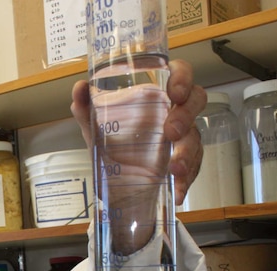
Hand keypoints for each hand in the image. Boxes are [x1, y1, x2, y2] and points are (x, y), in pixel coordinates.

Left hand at [71, 59, 206, 204]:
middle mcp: (173, 113)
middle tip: (171, 131)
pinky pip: (193, 169)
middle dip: (186, 114)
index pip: (178, 74)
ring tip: (174, 168)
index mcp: (155, 97)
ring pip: (196, 137)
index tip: (174, 91)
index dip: (182, 78)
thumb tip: (79, 87)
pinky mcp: (186, 164)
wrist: (115, 188)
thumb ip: (86, 108)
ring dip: (187, 152)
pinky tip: (177, 190)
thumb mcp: (95, 130)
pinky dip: (185, 181)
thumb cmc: (112, 149)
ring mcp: (183, 139)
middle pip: (196, 100)